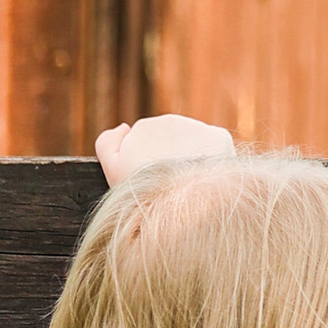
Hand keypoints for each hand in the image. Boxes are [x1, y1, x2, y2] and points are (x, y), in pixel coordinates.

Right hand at [94, 115, 236, 186]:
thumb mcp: (114, 171)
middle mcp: (169, 122)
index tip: (151, 183)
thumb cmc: (145, 194)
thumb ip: (108, 144)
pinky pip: (215, 148)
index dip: (147, 166)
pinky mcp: (219, 138)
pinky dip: (214, 163)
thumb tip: (123, 127)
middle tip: (171, 190)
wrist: (184, 205)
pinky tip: (208, 181)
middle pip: (170, 143)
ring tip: (190, 189)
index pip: (145, 143)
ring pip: (192, 145)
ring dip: (191, 162)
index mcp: (143, 129)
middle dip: (170, 162)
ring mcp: (196, 128)